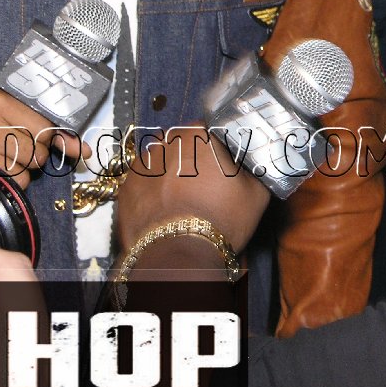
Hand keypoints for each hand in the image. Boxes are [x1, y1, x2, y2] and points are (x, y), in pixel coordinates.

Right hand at [0, 86, 89, 187]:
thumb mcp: (3, 106)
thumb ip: (42, 124)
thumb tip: (81, 149)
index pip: (44, 127)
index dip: (52, 139)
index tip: (54, 143)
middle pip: (35, 152)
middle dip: (34, 156)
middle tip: (17, 147)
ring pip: (22, 171)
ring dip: (20, 170)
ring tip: (2, 156)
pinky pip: (4, 182)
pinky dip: (7, 181)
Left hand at [115, 125, 270, 253]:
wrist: (179, 255)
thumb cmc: (222, 218)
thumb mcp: (257, 194)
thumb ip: (257, 171)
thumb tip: (259, 165)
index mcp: (199, 134)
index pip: (212, 131)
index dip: (219, 150)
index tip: (224, 168)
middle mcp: (166, 141)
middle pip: (183, 145)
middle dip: (192, 160)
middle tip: (204, 186)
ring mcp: (142, 164)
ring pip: (161, 162)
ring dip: (170, 174)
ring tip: (181, 201)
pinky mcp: (126, 186)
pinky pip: (143, 183)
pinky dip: (151, 192)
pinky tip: (163, 209)